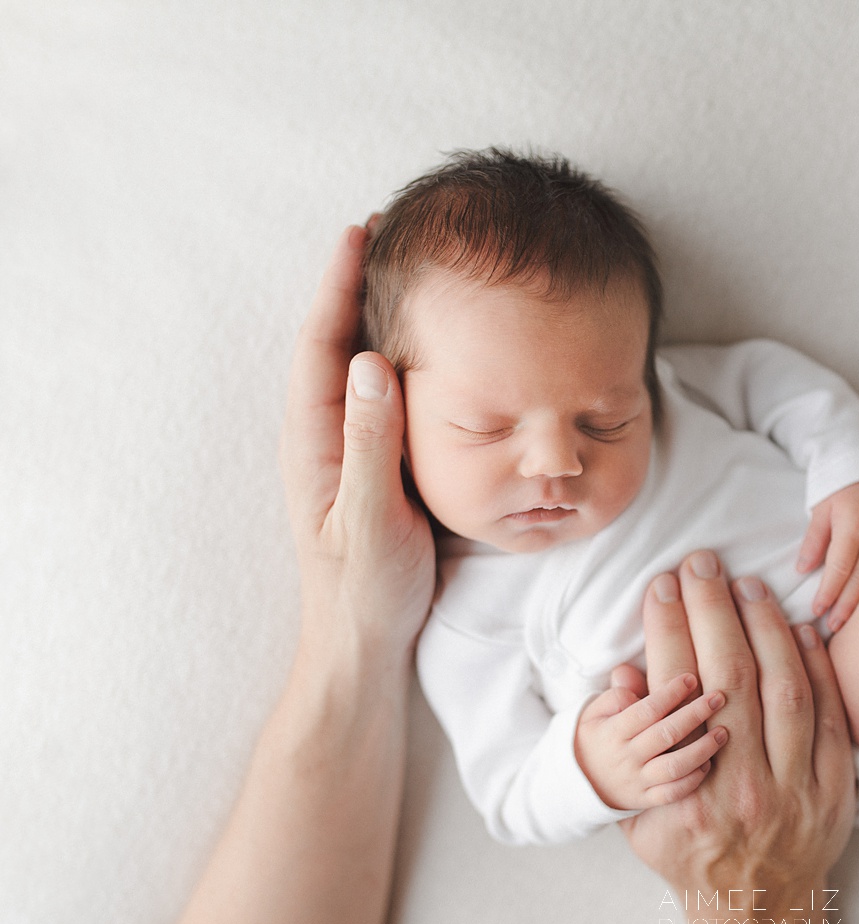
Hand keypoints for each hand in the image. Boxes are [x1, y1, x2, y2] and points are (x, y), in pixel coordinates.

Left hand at [280, 224, 434, 664]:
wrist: (363, 644)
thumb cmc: (365, 590)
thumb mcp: (370, 518)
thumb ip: (370, 443)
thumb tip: (368, 362)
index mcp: (314, 440)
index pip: (322, 343)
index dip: (339, 285)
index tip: (362, 231)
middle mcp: (325, 435)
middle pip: (336, 339)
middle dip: (358, 283)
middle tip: (392, 230)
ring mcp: (348, 449)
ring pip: (359, 364)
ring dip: (378, 313)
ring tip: (411, 270)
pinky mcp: (374, 465)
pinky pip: (385, 394)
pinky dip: (403, 356)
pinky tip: (430, 346)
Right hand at [575, 672, 728, 809]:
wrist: (580, 784)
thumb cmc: (596, 738)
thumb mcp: (594, 712)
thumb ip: (616, 694)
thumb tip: (631, 676)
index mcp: (613, 732)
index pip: (646, 710)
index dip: (670, 693)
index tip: (691, 678)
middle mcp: (627, 758)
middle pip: (666, 735)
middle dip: (695, 714)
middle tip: (718, 697)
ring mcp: (638, 781)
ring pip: (674, 767)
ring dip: (702, 749)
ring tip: (723, 732)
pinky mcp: (647, 799)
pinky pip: (673, 793)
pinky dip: (692, 780)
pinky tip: (708, 763)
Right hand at [620, 552, 854, 914]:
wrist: (757, 911)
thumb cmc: (690, 855)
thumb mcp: (640, 817)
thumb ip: (630, 750)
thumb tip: (624, 677)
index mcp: (687, 797)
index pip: (676, 691)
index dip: (668, 629)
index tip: (663, 586)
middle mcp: (743, 791)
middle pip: (731, 678)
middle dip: (713, 610)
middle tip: (702, 563)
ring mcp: (796, 791)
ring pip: (785, 689)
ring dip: (765, 627)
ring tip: (747, 585)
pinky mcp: (836, 790)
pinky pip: (830, 714)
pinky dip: (817, 665)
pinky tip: (799, 627)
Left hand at [797, 475, 858, 631]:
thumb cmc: (840, 486)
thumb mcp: (820, 508)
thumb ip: (814, 540)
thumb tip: (802, 569)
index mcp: (852, 527)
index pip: (839, 569)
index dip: (828, 593)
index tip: (817, 611)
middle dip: (846, 606)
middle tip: (834, 627)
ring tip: (854, 621)